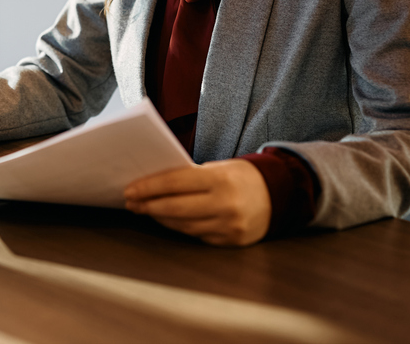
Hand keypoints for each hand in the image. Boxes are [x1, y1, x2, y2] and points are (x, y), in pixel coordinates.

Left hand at [123, 159, 270, 246]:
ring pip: (183, 225)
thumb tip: (153, 184)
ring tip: (145, 210)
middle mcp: (226, 205)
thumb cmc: (241, 176)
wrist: (279, 195)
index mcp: (221, 179)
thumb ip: (190, 176)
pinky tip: (167, 220)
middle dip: (149, 205)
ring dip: (160, 218)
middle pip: (175, 208)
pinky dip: (179, 227)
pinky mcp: (230, 241)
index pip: (175, 183)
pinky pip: (196, 235)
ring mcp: (229, 226)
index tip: (130, 189)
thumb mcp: (219, 167)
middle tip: (131, 202)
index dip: (149, 187)